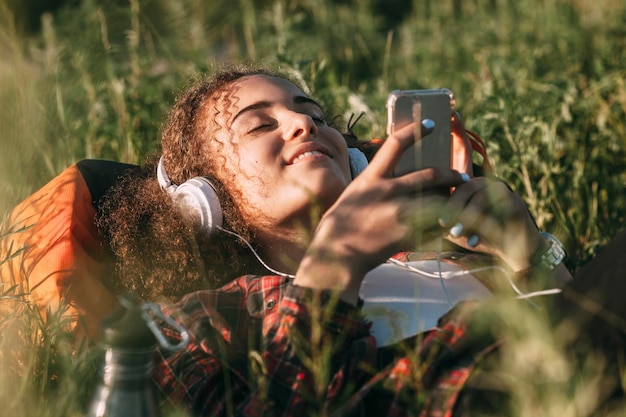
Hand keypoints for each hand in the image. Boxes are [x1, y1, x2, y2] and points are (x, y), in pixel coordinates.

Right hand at [294, 122, 467, 303]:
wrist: (338, 252)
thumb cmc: (343, 221)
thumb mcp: (357, 191)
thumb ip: (377, 181)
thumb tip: (401, 172)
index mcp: (371, 177)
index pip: (396, 144)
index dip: (415, 130)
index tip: (431, 124)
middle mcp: (387, 191)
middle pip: (430, 174)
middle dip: (450, 174)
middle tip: (461, 176)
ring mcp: (399, 212)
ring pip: (438, 200)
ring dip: (450, 200)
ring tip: (458, 202)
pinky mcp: (407, 234)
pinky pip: (434, 225)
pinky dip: (442, 224)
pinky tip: (447, 225)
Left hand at [439, 177, 544, 271]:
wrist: (515, 252)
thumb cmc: (483, 239)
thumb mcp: (460, 230)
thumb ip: (446, 224)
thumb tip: (423, 223)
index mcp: (473, 187)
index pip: (455, 186)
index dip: (444, 201)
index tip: (435, 220)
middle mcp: (488, 185)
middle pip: (467, 187)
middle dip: (454, 207)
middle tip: (444, 224)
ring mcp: (504, 191)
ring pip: (481, 197)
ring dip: (467, 216)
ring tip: (457, 234)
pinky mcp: (517, 203)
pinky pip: (498, 208)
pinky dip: (484, 225)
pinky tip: (473, 241)